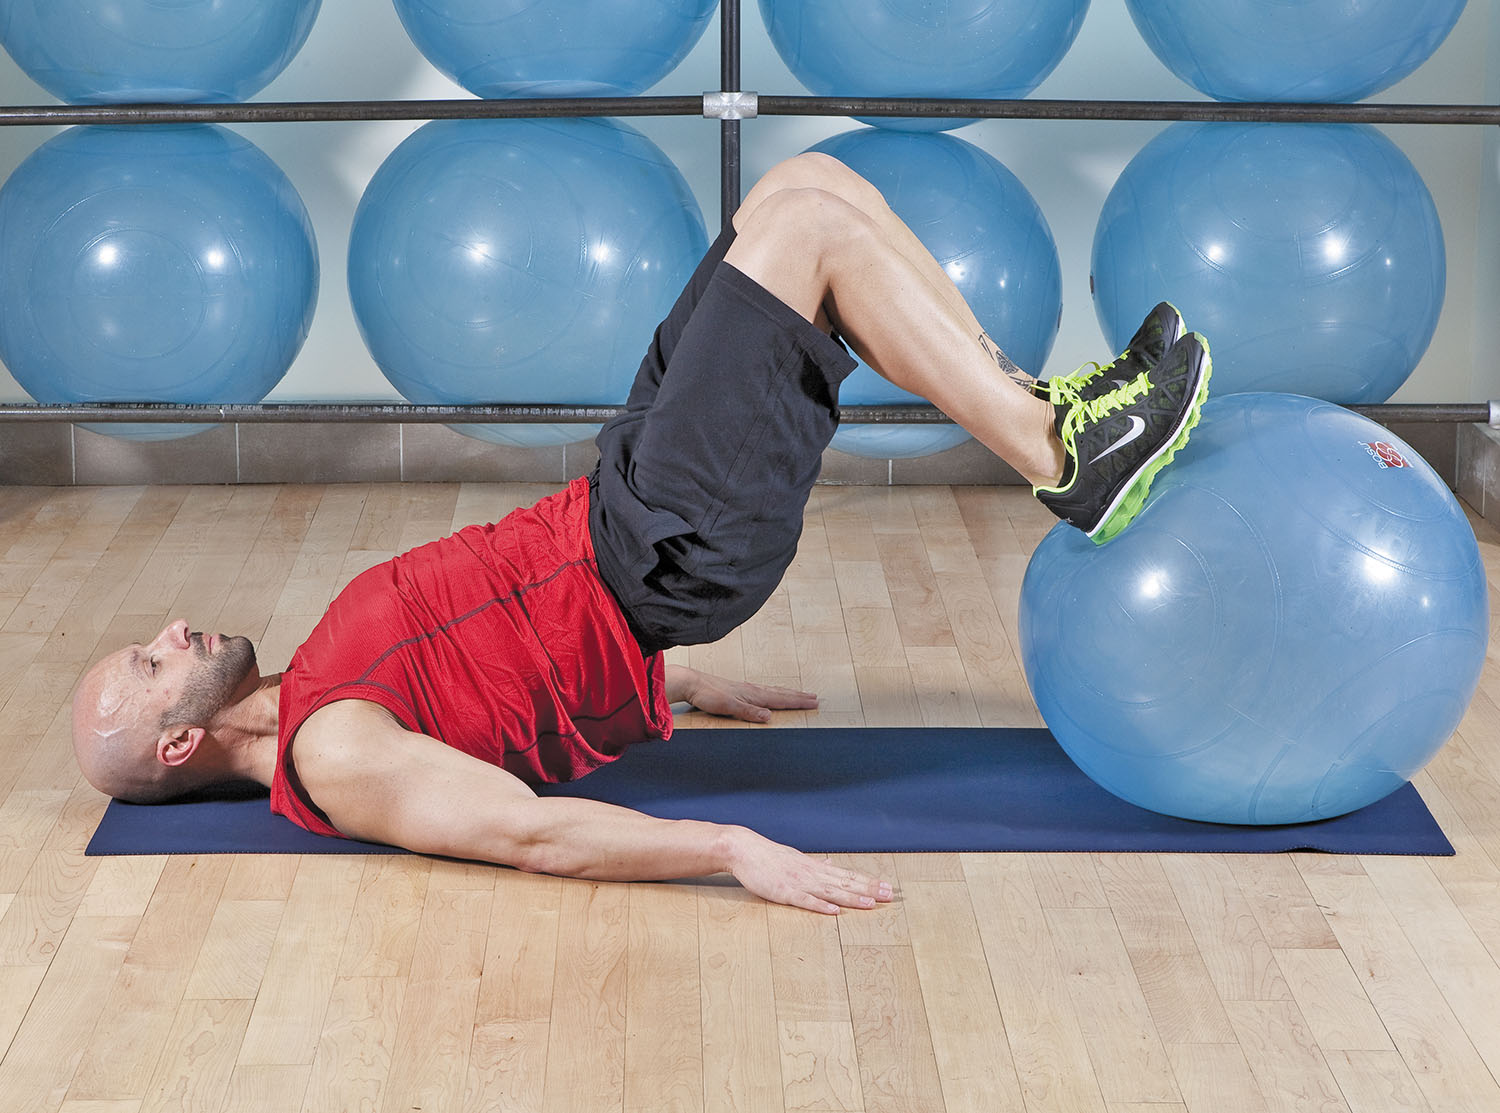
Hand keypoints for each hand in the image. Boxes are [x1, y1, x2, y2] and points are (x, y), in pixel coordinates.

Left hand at [668, 666, 817, 722]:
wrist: (692, 683)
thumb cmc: (709, 694)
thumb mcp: (729, 706)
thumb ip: (749, 712)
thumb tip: (769, 716)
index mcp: (752, 694)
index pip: (780, 699)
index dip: (797, 701)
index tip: (813, 702)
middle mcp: (752, 690)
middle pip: (780, 693)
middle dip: (798, 696)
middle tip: (814, 698)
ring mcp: (745, 688)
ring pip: (773, 691)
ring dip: (787, 693)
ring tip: (799, 694)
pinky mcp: (738, 689)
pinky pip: (763, 691)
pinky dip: (773, 692)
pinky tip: (770, 694)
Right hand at [726, 827, 892, 914]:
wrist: (743, 850)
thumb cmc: (768, 856)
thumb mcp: (795, 858)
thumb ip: (813, 864)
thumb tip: (829, 864)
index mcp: (814, 867)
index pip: (847, 875)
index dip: (868, 882)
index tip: (886, 887)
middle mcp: (811, 873)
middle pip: (845, 883)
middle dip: (868, 890)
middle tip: (889, 896)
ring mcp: (798, 882)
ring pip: (830, 891)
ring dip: (851, 898)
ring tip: (870, 904)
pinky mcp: (783, 892)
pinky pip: (804, 900)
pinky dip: (820, 905)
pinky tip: (834, 911)